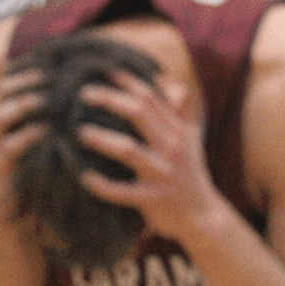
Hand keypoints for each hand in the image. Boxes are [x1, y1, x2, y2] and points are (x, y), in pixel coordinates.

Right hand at [0, 70, 49, 228]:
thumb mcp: (51, 142)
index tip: (61, 55)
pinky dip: (26, 136)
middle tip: (53, 70)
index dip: (33, 66)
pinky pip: (6, 148)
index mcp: (12, 119)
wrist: (16, 218)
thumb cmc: (40, 175)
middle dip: (26, 78)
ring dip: (23, 103)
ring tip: (48, 97)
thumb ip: (62, 117)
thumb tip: (94, 92)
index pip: (16, 81)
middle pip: (3, 91)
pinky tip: (46, 129)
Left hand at [74, 69, 226, 245]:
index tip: (105, 70)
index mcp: (179, 131)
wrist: (203, 215)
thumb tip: (164, 78)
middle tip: (83, 94)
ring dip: (102, 139)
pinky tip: (85, 177)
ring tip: (80, 133)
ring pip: (130, 150)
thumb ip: (180, 108)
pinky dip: (103, 186)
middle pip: (139, 114)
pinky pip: (124, 192)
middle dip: (110, 100)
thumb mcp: (192, 137)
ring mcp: (163, 173)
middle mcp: (173, 147)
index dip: (129, 81)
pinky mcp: (154, 199)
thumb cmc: (190, 172)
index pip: (152, 97)